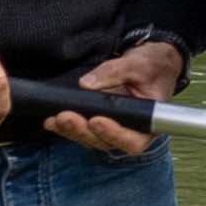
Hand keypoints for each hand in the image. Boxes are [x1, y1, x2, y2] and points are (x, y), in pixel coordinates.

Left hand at [47, 33, 183, 156]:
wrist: (151, 63)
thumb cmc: (153, 66)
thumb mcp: (138, 64)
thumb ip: (114, 72)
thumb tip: (86, 84)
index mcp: (149, 122)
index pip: (133, 139)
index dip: (114, 134)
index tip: (96, 120)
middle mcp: (132, 130)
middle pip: (107, 142)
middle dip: (84, 131)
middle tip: (66, 117)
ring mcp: (115, 129)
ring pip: (92, 139)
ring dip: (72, 131)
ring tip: (55, 119)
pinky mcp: (102, 123)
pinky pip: (84, 130)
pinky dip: (68, 127)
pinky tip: (52, 121)